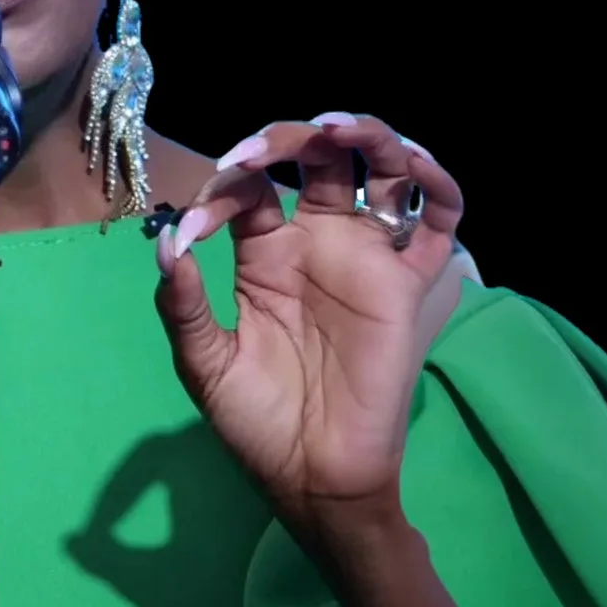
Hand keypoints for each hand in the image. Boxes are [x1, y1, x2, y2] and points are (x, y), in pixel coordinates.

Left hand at [151, 114, 465, 521]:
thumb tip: (167, 244)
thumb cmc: (257, 422)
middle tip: (258, 151)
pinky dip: (437, 181)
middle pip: (316, 160)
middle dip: (288, 138)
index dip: (225, 185)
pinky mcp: (407, 283)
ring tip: (334, 129)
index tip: (198, 220)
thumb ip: (183, 305)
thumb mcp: (205, 364)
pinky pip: (440, 221)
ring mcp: (365, 257)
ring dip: (365, 135)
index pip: (249, 189)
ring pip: (380, 170)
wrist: (313, 477)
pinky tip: (412, 162)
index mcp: (265, 254)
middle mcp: (318, 243)